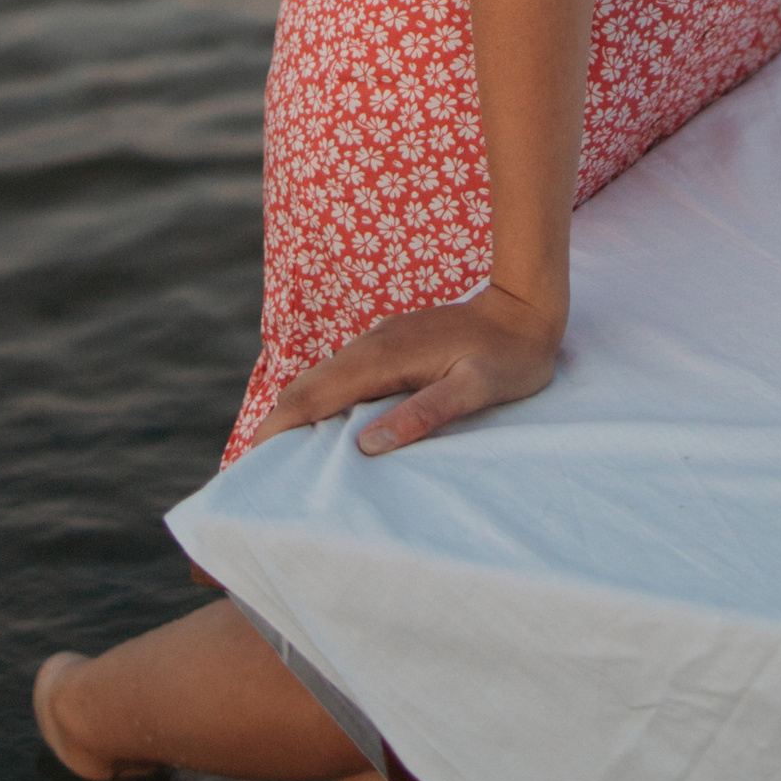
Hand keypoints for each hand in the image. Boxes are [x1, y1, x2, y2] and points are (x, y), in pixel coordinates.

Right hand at [251, 282, 565, 456]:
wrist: (528, 308)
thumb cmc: (509, 357)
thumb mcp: (475, 391)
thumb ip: (424, 413)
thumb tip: (367, 445)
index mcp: (382, 358)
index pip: (312, 396)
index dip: (277, 429)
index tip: (252, 464)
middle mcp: (371, 345)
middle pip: (306, 386)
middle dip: (276, 426)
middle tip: (254, 473)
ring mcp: (379, 342)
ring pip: (321, 379)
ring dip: (295, 414)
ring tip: (278, 458)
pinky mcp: (390, 345)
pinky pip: (341, 375)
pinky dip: (320, 402)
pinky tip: (323, 427)